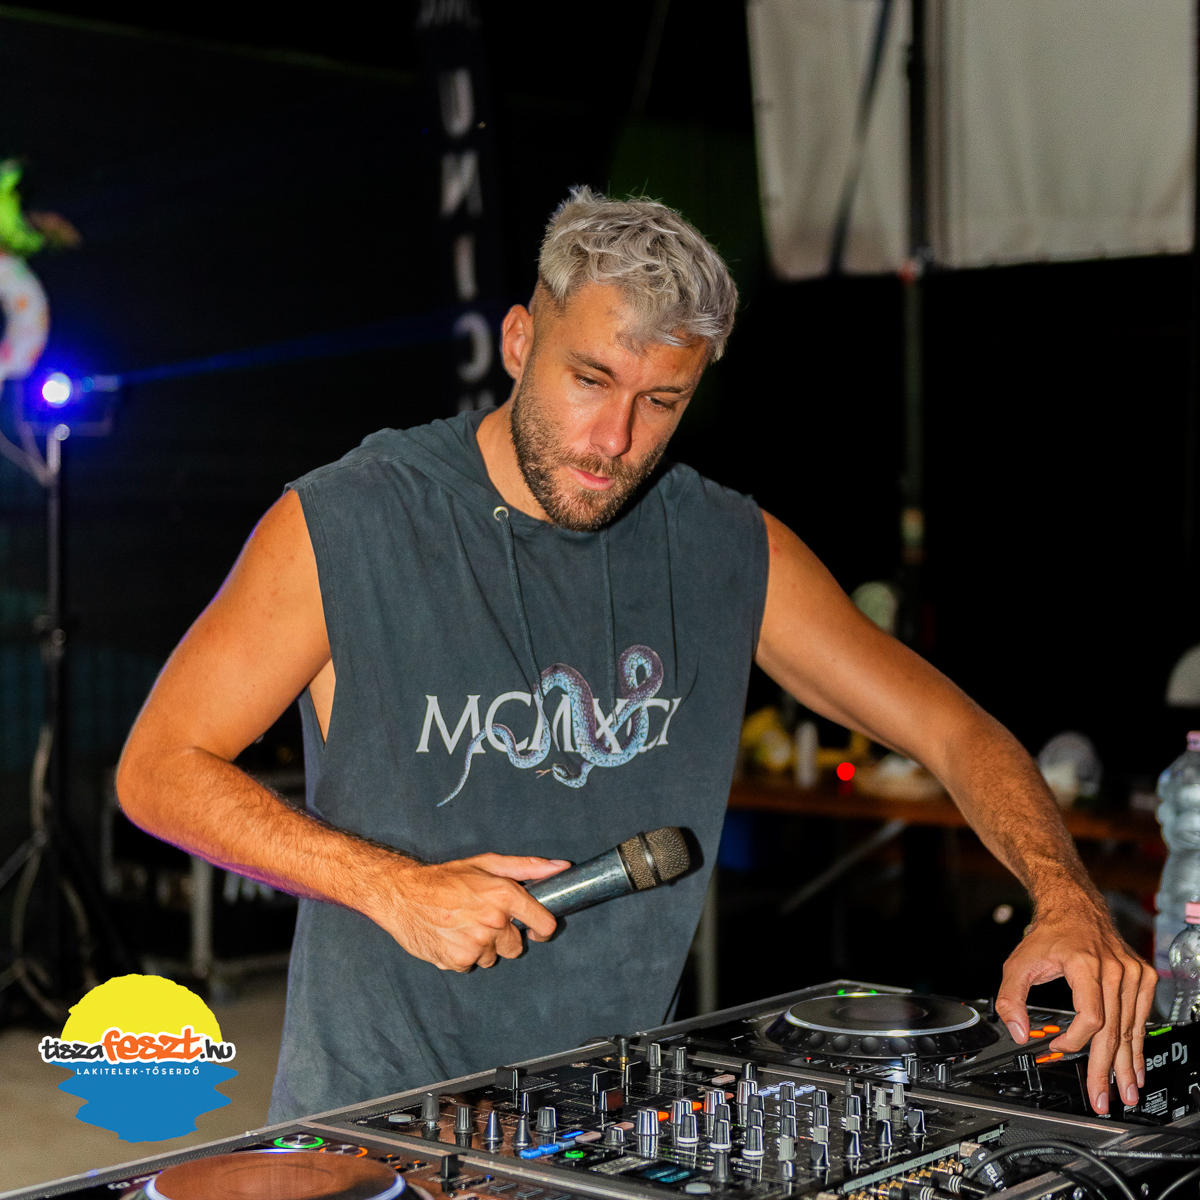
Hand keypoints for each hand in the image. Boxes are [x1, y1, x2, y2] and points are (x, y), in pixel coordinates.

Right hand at [367, 853, 568, 971]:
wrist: (403, 895)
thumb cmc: (446, 878)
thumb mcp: (488, 863)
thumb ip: (528, 867)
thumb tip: (560, 868)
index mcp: (504, 895)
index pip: (544, 924)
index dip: (542, 927)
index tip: (534, 927)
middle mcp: (493, 922)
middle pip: (517, 946)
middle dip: (505, 935)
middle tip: (484, 918)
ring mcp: (476, 944)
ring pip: (494, 957)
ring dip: (484, 946)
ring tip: (465, 925)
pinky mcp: (459, 960)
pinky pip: (473, 964)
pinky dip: (465, 954)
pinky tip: (453, 936)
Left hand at [995, 900, 1155, 1114]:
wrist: (1075, 908)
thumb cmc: (1049, 935)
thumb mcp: (1018, 962)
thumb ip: (1010, 997)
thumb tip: (1018, 1031)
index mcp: (1086, 965)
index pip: (1091, 1017)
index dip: (1075, 1041)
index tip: (1058, 1048)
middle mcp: (1116, 970)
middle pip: (1114, 1030)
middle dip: (1108, 1070)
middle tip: (1103, 1099)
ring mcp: (1133, 974)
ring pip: (1130, 1029)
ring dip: (1127, 1064)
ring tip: (1125, 1092)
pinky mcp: (1143, 977)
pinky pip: (1140, 1018)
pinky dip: (1137, 1044)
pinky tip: (1135, 1065)